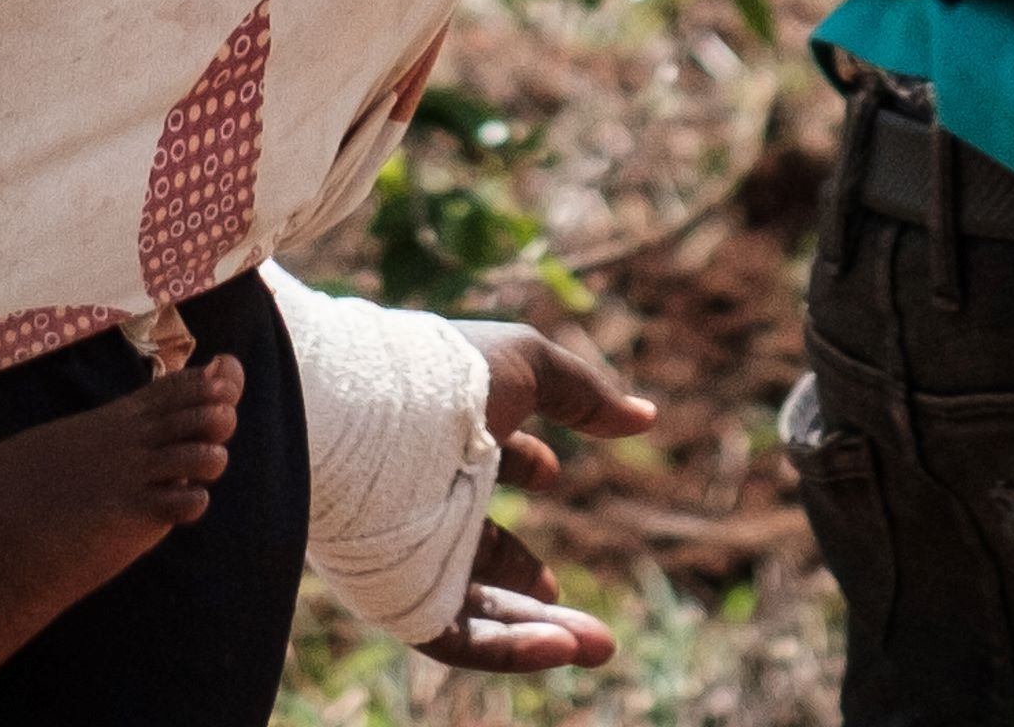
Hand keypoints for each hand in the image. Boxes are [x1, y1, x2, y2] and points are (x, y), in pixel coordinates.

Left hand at [410, 321, 656, 673]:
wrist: (367, 418)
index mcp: (443, 440)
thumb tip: (645, 416)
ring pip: (479, 610)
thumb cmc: (445, 380)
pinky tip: (561, 649)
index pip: (485, 465)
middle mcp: (424, 502)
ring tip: (598, 646)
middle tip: (590, 618)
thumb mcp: (525, 365)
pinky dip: (509, 648)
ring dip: (541, 632)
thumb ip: (585, 392)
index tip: (553, 473)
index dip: (525, 465)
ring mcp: (411, 555)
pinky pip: (456, 638)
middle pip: (487, 556)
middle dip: (538, 587)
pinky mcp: (399, 598)